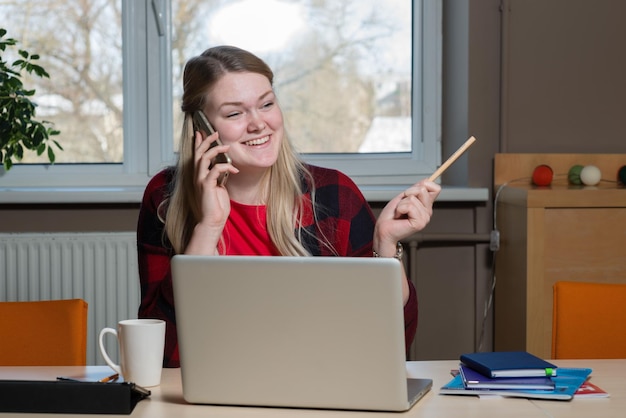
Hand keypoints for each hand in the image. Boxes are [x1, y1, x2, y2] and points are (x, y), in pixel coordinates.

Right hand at [185, 131, 238, 254]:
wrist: (212, 221)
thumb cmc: (216, 206)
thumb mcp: (218, 187)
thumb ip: (218, 177)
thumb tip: (223, 167)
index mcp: (200, 176)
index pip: (197, 155)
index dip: (199, 143)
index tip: (202, 132)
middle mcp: (197, 176)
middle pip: (198, 153)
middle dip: (206, 141)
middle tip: (215, 133)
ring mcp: (200, 181)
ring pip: (204, 158)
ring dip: (215, 150)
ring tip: (226, 146)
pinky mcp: (206, 186)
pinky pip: (214, 170)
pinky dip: (225, 167)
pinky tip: (234, 170)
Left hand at [373, 179, 440, 255]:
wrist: (383, 229)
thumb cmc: (391, 216)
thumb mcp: (403, 197)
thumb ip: (415, 189)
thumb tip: (426, 180)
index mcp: (425, 205)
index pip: (436, 188)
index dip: (424, 185)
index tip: (411, 193)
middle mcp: (427, 211)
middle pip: (423, 189)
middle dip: (407, 193)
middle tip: (401, 205)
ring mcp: (425, 218)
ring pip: (413, 198)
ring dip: (401, 204)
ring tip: (400, 213)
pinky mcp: (419, 223)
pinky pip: (409, 206)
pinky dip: (400, 209)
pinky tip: (399, 216)